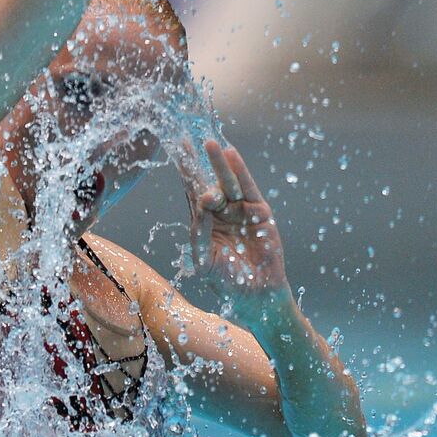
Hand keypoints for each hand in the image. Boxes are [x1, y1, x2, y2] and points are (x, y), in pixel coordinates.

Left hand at [189, 140, 287, 304]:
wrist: (255, 296)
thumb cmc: (226, 281)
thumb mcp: (204, 258)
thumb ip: (200, 232)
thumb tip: (202, 201)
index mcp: (204, 222)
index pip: (192, 192)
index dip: (185, 172)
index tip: (176, 151)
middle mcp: (221, 213)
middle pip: (207, 181)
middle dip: (198, 162)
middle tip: (187, 140)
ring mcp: (240, 211)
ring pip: (227, 181)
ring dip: (218, 162)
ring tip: (210, 143)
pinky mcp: (259, 212)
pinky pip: (248, 188)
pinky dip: (241, 171)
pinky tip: (232, 155)